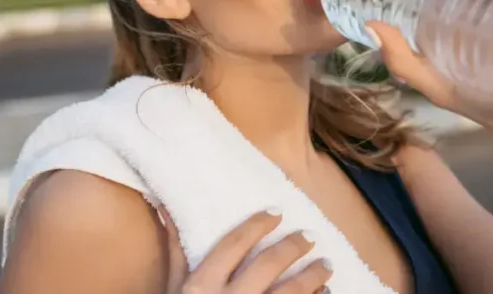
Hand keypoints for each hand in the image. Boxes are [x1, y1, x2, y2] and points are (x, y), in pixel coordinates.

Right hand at [163, 208, 330, 293]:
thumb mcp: (174, 290)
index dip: (257, 225)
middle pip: (269, 264)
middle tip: (310, 237)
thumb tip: (166, 208)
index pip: (234, 245)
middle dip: (294, 247)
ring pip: (292, 291)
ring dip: (314, 276)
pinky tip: (325, 292)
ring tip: (326, 265)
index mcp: (202, 286)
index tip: (277, 213)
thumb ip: (177, 252)